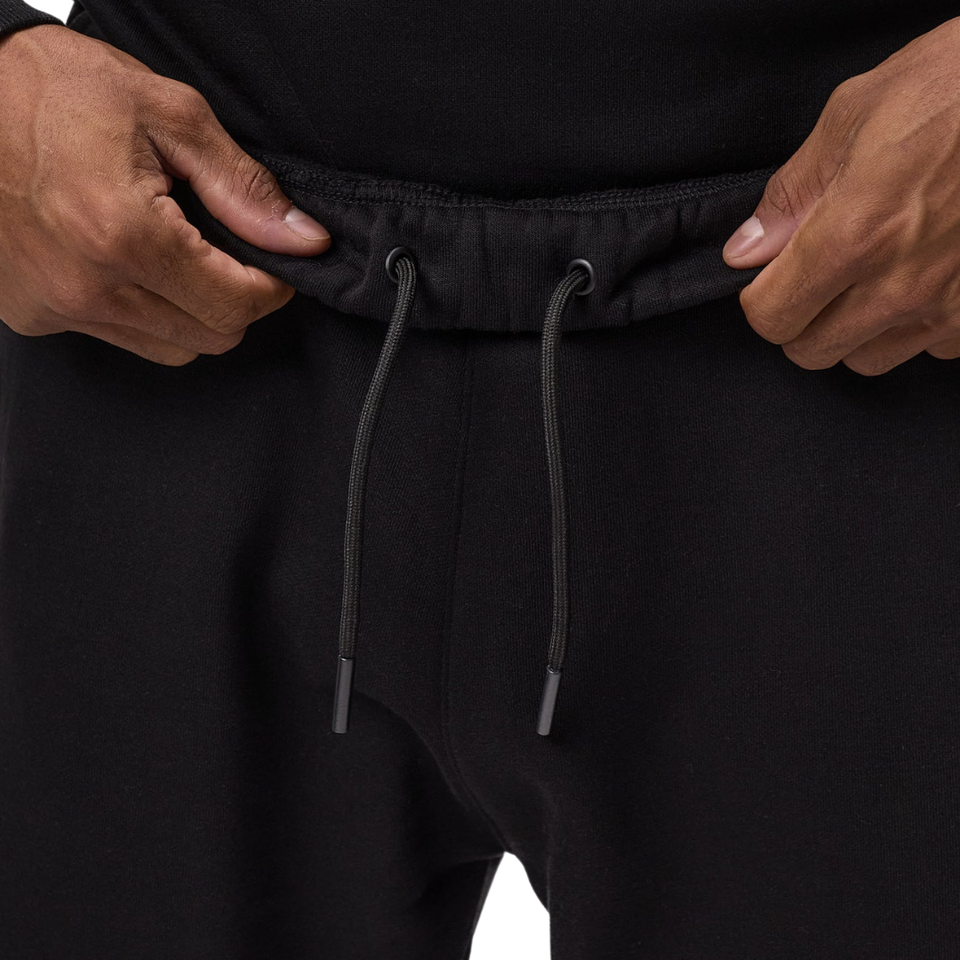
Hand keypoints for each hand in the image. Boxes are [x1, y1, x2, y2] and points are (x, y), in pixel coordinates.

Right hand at [0, 24, 329, 364]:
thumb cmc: (56, 88)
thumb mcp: (169, 115)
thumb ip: (243, 188)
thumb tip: (303, 240)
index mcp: (122, 234)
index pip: (235, 306)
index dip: (271, 286)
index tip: (273, 261)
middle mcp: (84, 285)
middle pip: (211, 337)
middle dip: (237, 300)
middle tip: (227, 251)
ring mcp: (55, 306)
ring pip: (172, 348)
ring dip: (193, 312)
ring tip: (175, 252)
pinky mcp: (34, 315)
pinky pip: (121, 338)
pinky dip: (145, 312)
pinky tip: (130, 262)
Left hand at [722, 16, 959, 375]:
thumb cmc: (954, 84)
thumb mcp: (854, 114)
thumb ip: (791, 193)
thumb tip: (747, 248)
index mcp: (853, 235)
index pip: (770, 315)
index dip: (761, 296)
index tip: (770, 274)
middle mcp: (899, 284)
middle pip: (810, 350)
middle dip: (800, 318)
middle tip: (815, 275)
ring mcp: (948, 304)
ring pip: (866, 358)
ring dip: (854, 328)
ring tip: (871, 275)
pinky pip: (929, 348)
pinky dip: (916, 323)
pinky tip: (923, 276)